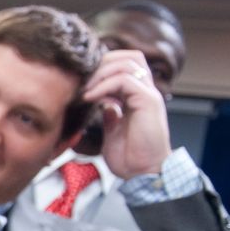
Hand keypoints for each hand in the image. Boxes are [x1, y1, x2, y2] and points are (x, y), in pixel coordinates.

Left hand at [81, 49, 170, 178]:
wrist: (144, 173)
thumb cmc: (130, 157)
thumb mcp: (114, 131)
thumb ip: (110, 114)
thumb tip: (102, 103)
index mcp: (138, 96)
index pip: (124, 64)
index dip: (103, 66)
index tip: (82, 82)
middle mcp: (146, 91)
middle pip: (128, 57)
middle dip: (101, 64)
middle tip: (81, 81)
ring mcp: (148, 94)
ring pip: (127, 64)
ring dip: (100, 73)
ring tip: (84, 90)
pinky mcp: (148, 101)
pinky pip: (125, 80)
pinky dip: (104, 85)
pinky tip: (90, 98)